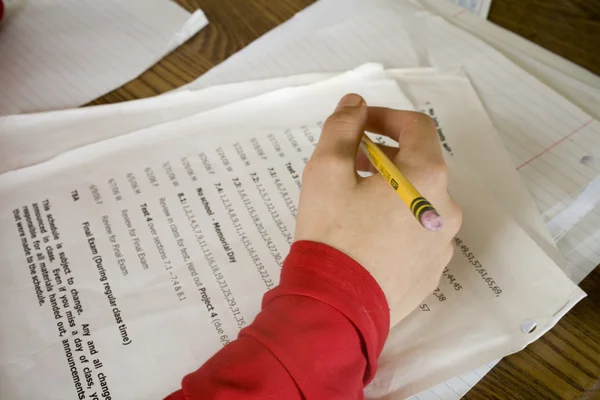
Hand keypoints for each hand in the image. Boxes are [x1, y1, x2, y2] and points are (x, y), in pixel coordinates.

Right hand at [295, 94, 461, 326]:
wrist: (336, 307)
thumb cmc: (331, 234)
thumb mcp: (325, 171)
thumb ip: (342, 127)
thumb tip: (355, 103)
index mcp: (426, 176)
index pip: (416, 126)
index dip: (386, 117)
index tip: (359, 124)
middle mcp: (445, 207)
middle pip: (419, 164)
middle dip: (385, 156)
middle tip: (349, 165)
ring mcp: (442, 242)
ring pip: (420, 200)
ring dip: (393, 190)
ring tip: (356, 204)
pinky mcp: (433, 270)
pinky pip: (419, 232)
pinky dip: (398, 222)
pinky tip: (369, 237)